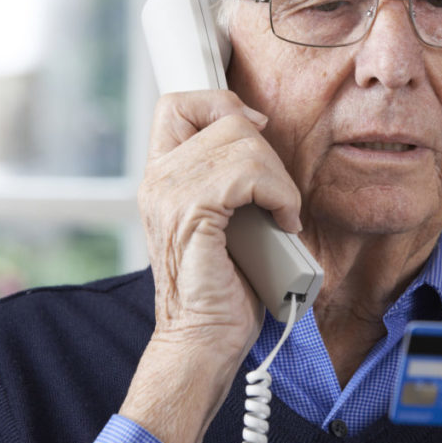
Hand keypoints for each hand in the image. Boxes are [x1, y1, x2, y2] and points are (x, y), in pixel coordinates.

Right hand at [121, 90, 301, 442]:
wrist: (204, 339)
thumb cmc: (222, 284)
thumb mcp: (224, 215)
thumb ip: (228, 174)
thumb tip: (258, 131)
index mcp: (161, 175)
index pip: (178, 103)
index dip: (222, 103)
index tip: (256, 132)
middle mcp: (158, 179)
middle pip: (224, 117)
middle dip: (267, 151)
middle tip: (277, 195)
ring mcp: (170, 194)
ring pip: (243, 142)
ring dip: (278, 178)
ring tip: (282, 213)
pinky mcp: (192, 214)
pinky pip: (250, 174)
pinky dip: (280, 195)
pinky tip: (284, 221)